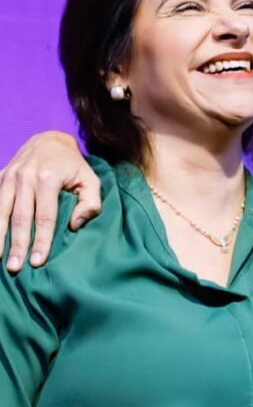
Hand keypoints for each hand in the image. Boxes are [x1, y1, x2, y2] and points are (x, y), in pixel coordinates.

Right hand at [0, 132, 100, 271]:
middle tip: (15, 267)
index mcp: (48, 179)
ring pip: (1, 210)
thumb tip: (75, 225)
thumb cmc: (73, 166)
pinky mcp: (1, 176)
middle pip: (20, 218)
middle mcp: (25, 177)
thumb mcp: (90, 180)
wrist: (50, 139)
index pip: (44, 217)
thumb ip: (90, 203)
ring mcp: (10, 176)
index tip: (37, 261)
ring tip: (0, 258)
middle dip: (18, 244)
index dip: (41, 241)